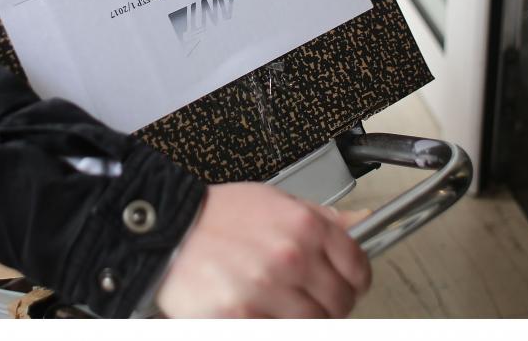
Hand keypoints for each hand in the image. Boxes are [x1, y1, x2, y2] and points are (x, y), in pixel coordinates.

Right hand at [154, 182, 370, 317]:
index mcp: (303, 225)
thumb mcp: (273, 200)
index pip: (357, 267)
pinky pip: (278, 333)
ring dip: (298, 319)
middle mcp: (290, 257)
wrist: (166, 229)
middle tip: (303, 297)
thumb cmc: (214, 216)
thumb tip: (361, 222)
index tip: (344, 284)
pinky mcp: (242, 319)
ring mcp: (267, 291)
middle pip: (339, 303)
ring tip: (275, 303)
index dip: (353, 280)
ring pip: (313, 325)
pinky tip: (257, 311)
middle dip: (327, 304)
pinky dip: (271, 325)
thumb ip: (320, 217)